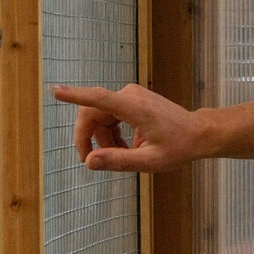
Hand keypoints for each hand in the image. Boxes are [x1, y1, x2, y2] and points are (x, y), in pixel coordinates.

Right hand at [52, 83, 206, 171]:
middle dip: (88, 138)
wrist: (197, 133)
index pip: (98, 99)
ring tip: (122, 156)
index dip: (75, 96)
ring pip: (100, 117)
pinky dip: (111, 134)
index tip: (56, 91)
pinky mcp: (131, 100)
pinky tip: (125, 148)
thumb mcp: (149, 161)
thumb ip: (118, 161)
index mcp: (134, 107)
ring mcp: (130, 95)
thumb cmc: (178, 147)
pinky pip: (109, 116)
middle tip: (91, 161)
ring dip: (103, 139)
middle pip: (93, 113)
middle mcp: (129, 95)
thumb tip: (90, 162)